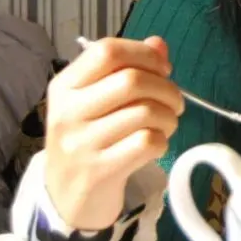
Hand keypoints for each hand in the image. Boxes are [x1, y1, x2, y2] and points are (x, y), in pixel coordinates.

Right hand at [44, 36, 183, 230]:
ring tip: (168, 123)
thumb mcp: (97, 99)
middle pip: (131, 80)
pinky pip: (147, 143)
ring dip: (169, 116)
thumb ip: (127, 68)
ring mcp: (81, 143)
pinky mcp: (99, 171)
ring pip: (144, 112)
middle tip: (175, 101)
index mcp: (65, 85)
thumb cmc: (87, 138)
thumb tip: (159, 44)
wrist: (65, 196)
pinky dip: (162, 140)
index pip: (107, 51)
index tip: (162, 69)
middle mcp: (68, 111)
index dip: (145, 54)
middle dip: (166, 88)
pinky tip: (156, 144)